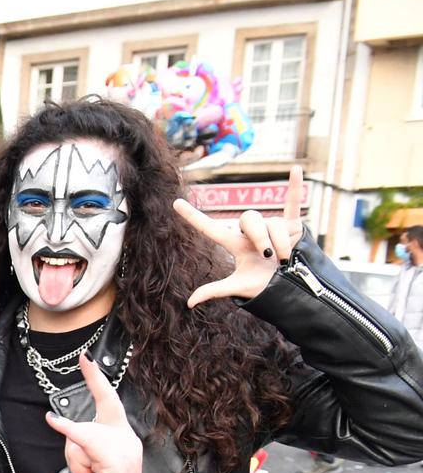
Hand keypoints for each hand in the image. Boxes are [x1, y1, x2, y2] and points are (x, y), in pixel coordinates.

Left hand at [44, 354, 148, 472]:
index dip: (96, 380)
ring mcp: (124, 449)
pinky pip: (85, 440)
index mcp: (122, 438)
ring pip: (81, 438)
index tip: (85, 360)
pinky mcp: (116, 462)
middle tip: (90, 442)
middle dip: (85, 426)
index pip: (108, 402)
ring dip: (78, 467)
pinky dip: (71, 433)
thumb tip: (70, 434)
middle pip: (90, 420)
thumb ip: (84, 447)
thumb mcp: (91, 469)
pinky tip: (56, 423)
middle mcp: (127, 439)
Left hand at [177, 166, 304, 307]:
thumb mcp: (238, 286)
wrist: (292, 286)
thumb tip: (190, 303)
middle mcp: (251, 232)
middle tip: (268, 255)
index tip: (176, 203)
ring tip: (285, 258)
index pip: (209, 228)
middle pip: (249, 219)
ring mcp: (271, 226)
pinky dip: (295, 186)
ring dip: (281, 242)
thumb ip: (215, 290)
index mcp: (235, 244)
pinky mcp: (293, 225)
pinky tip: (295, 169)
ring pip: (274, 223)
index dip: (193, 217)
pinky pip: (292, 202)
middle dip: (260, 238)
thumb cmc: (263, 285)